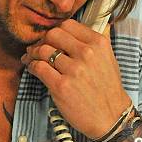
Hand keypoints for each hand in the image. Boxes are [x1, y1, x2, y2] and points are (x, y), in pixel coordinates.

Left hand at [21, 19, 130, 139]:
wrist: (111, 117)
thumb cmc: (107, 89)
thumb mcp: (108, 59)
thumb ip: (93, 42)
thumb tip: (74, 28)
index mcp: (98, 43)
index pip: (68, 25)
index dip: (56, 30)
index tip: (51, 38)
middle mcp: (87, 53)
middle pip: (53, 34)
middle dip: (42, 40)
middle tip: (37, 48)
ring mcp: (74, 70)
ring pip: (43, 51)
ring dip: (33, 53)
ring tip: (30, 58)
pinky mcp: (61, 86)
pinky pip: (39, 68)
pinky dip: (32, 66)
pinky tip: (32, 68)